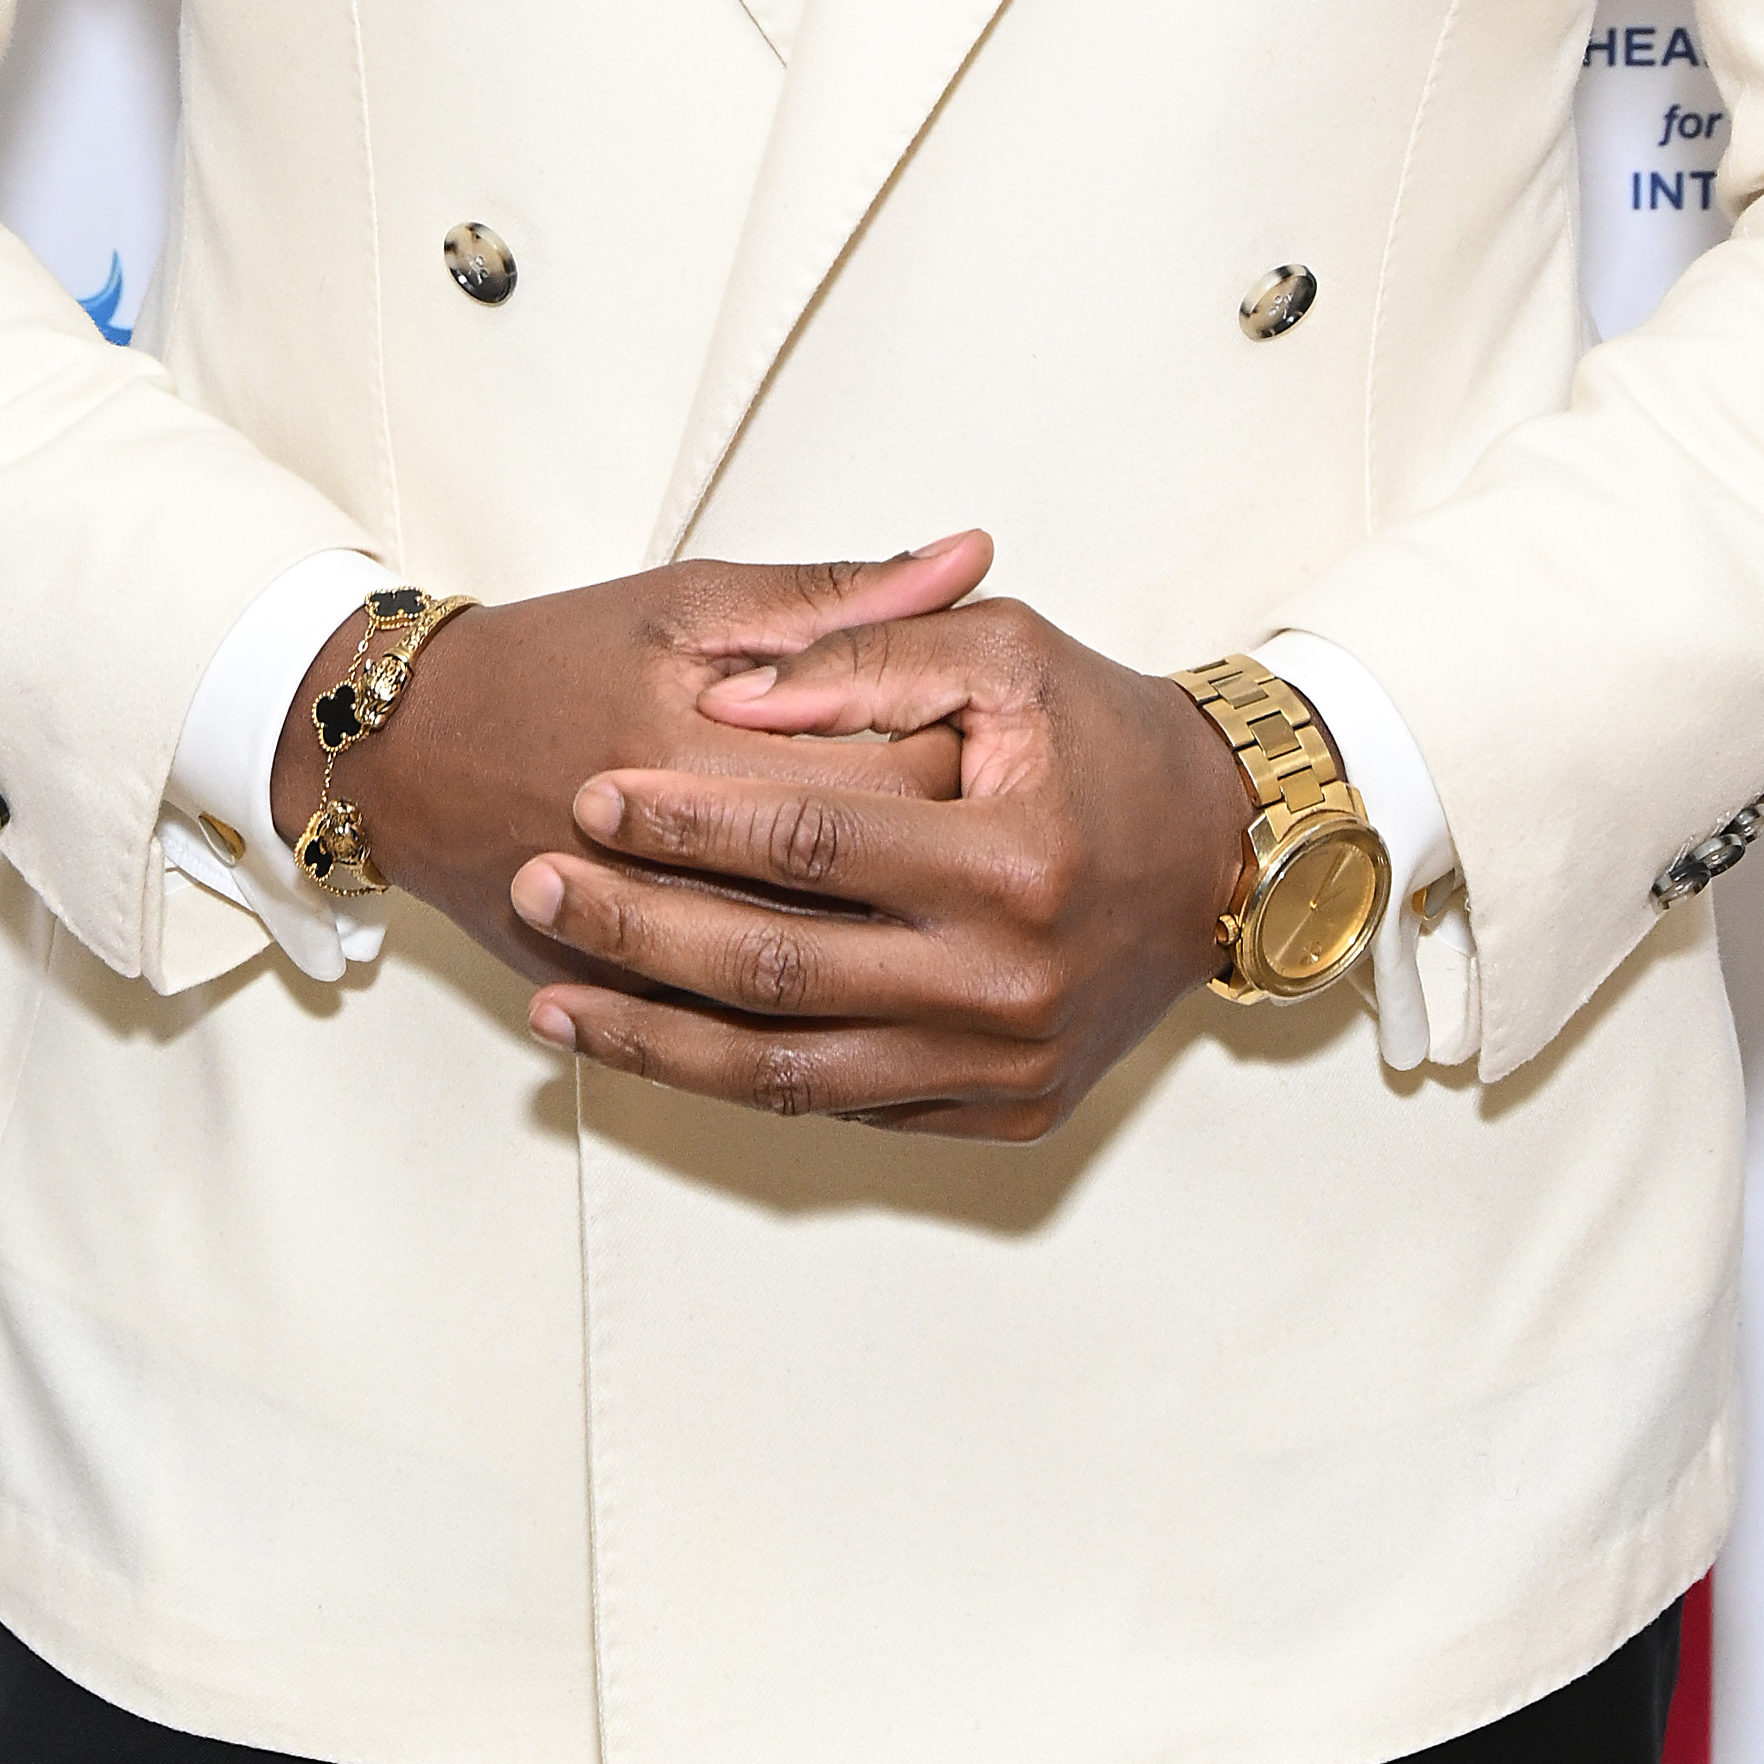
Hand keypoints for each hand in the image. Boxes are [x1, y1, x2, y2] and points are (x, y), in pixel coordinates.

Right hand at [275, 540, 977, 991]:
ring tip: (924, 895)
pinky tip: (865, 985)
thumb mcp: (693, 602)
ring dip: (887, 942)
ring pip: (817, 977)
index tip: (991, 738)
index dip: (961, 758)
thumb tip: (969, 556)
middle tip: (978, 822)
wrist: (407, 758)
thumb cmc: (555, 659)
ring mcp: (646, 946)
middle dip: (939, 855)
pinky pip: (745, 1037)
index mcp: (702, 742)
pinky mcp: (626, 1003)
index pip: (888, 771)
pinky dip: (814, 1014)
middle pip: (866, 882)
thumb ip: (839, 595)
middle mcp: (676, 859)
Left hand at [507, 568, 1254, 1142]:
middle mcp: (1005, 980)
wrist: (1228, 856)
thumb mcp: (1007, 653)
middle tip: (535, 886)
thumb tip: (733, 702)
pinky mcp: (1001, 1110)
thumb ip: (863, 657)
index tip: (591, 798)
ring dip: (654, 1042)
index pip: (807, 841)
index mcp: (1010, 859)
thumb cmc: (1108, 735)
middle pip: (774, 968)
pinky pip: (842, 1107)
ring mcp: (1001, 1063)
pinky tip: (654, 1046)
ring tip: (553, 999)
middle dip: (634, 929)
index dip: (687, 822)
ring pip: (787, 1072)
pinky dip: (737, 1080)